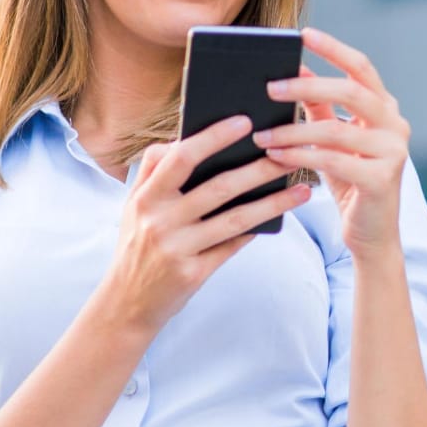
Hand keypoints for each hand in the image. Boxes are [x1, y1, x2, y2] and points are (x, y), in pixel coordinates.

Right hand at [93, 115, 312, 336]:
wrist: (124, 304)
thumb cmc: (137, 244)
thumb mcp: (133, 206)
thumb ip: (154, 170)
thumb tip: (188, 139)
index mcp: (145, 197)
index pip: (181, 158)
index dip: (213, 137)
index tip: (245, 122)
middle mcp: (159, 221)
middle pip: (218, 188)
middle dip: (259, 169)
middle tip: (290, 154)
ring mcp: (177, 249)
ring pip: (235, 219)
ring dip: (273, 202)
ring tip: (302, 189)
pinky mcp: (193, 274)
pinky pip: (233, 245)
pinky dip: (256, 229)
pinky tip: (280, 217)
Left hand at [253, 26, 408, 257]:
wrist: (371, 236)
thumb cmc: (351, 182)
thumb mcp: (334, 140)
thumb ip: (318, 105)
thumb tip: (292, 68)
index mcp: (386, 109)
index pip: (361, 68)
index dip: (334, 48)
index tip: (302, 34)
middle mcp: (396, 125)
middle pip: (351, 91)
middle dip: (308, 85)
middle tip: (270, 87)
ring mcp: (393, 152)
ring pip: (336, 130)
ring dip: (293, 131)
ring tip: (261, 134)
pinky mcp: (382, 180)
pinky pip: (334, 161)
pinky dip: (300, 157)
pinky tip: (275, 157)